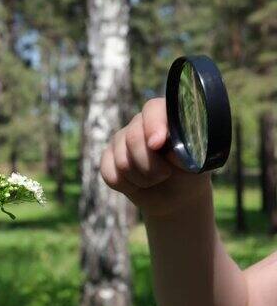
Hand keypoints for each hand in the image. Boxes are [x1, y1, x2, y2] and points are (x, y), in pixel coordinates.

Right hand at [100, 98, 211, 215]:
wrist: (176, 196)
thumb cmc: (189, 174)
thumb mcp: (196, 162)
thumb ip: (188, 151)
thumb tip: (173, 151)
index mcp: (165, 116)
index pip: (153, 109)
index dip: (153, 125)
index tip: (157, 144)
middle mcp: (140, 123)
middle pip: (133, 137)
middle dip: (149, 164)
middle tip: (165, 174)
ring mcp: (121, 139)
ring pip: (122, 160)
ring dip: (141, 178)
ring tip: (154, 180)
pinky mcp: (108, 158)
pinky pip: (110, 173)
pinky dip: (126, 185)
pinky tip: (137, 184)